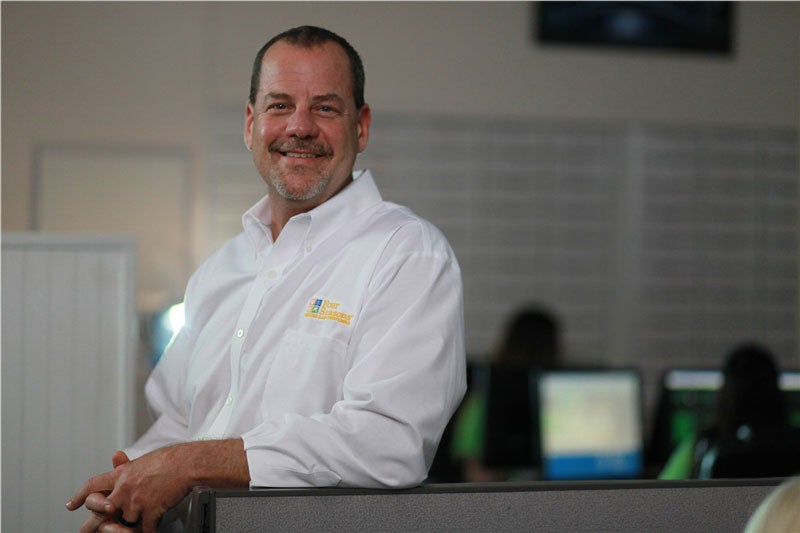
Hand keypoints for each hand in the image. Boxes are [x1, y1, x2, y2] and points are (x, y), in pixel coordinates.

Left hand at [67, 447, 190, 532]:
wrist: (186, 463)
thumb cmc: (171, 459)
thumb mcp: (143, 458)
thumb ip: (127, 464)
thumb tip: (116, 457)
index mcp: (122, 474)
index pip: (93, 485)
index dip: (81, 495)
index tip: (72, 504)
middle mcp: (124, 488)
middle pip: (101, 511)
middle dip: (94, 524)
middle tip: (86, 531)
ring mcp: (136, 501)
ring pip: (127, 521)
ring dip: (133, 524)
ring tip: (137, 523)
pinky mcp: (149, 511)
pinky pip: (145, 529)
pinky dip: (150, 530)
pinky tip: (152, 529)